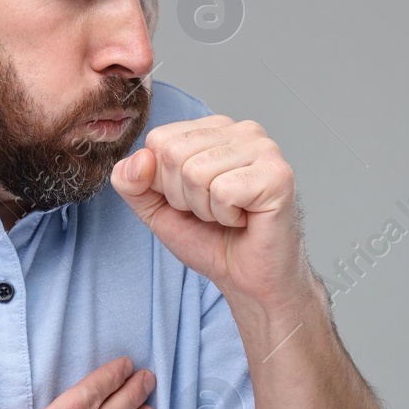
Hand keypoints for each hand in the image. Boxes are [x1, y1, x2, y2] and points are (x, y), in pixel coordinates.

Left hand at [110, 114, 313, 310]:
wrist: (247, 279)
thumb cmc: (209, 239)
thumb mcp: (155, 208)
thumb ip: (131, 181)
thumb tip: (138, 159)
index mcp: (214, 129)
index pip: (158, 140)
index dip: (162, 182)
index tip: (191, 200)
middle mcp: (242, 130)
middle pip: (173, 153)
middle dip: (182, 197)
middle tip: (211, 212)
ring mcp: (264, 148)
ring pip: (196, 172)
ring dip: (204, 209)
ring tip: (228, 215)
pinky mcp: (277, 175)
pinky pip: (223, 191)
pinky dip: (226, 216)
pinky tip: (245, 219)